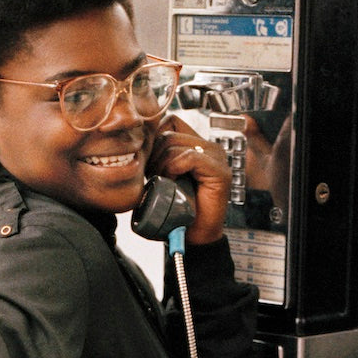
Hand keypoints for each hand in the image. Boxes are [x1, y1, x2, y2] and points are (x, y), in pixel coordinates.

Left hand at [148, 116, 230, 246]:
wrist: (193, 235)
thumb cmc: (177, 209)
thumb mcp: (161, 176)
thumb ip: (157, 156)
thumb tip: (138, 141)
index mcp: (197, 144)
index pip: (170, 121)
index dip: (154, 139)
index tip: (148, 164)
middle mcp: (209, 147)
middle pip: (169, 132)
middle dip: (154, 154)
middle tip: (153, 177)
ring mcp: (216, 157)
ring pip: (176, 144)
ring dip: (162, 164)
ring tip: (163, 182)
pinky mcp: (220, 171)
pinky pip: (190, 157)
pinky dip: (175, 169)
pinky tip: (173, 183)